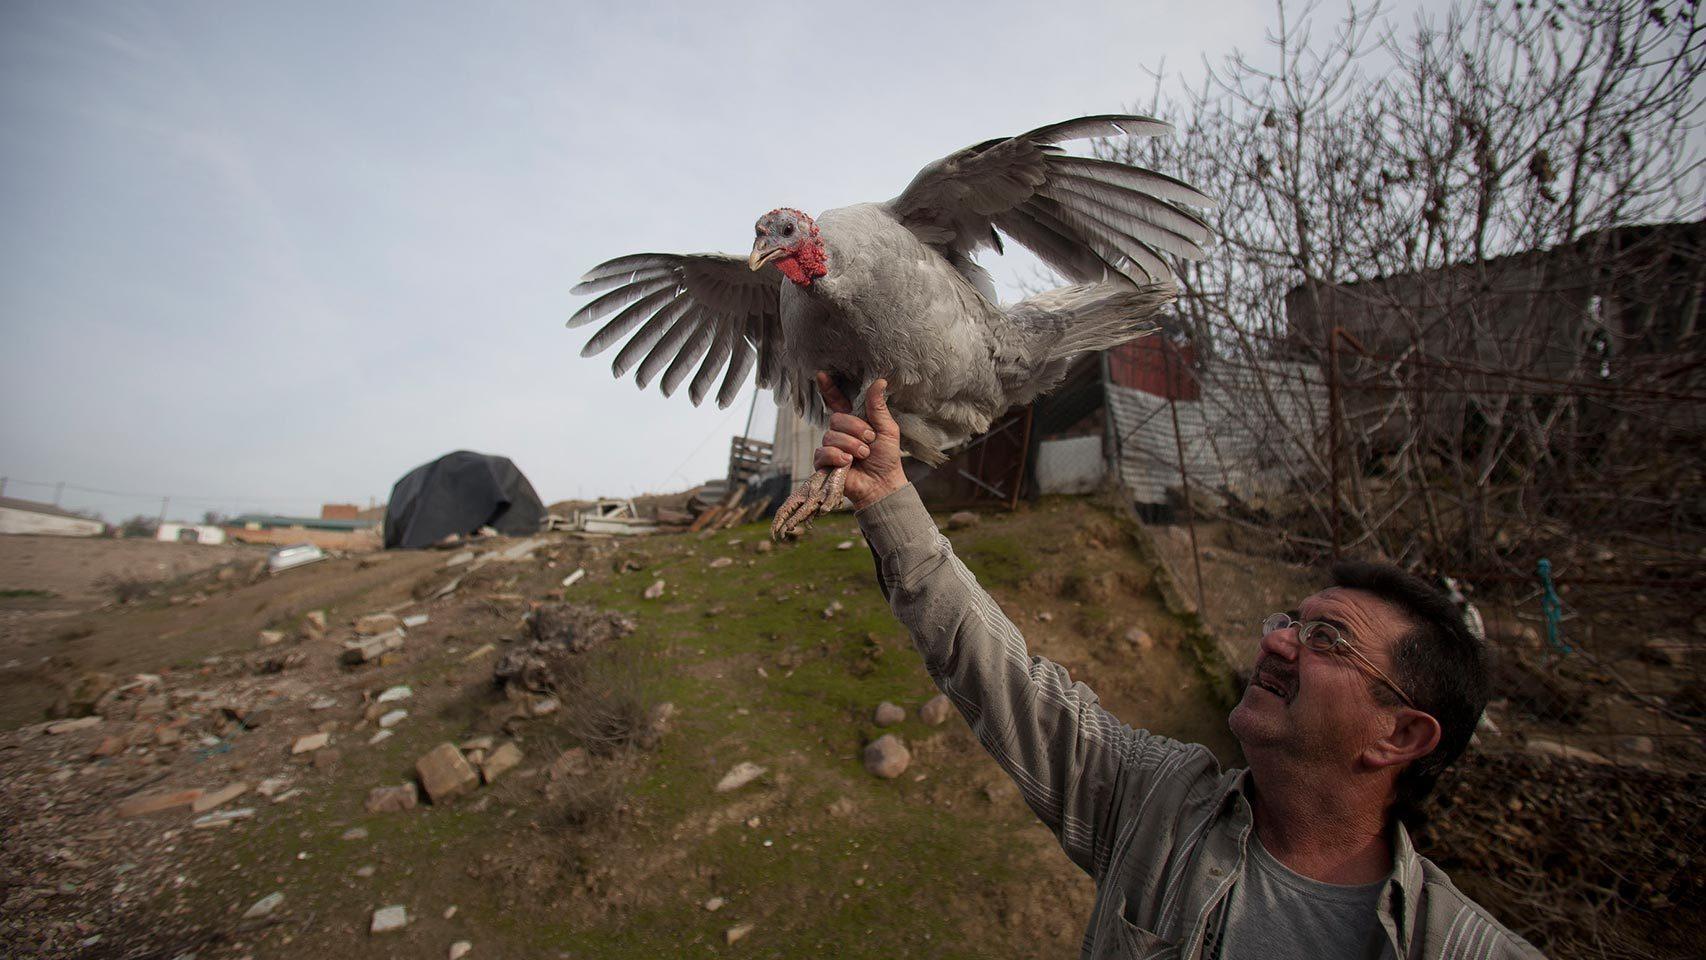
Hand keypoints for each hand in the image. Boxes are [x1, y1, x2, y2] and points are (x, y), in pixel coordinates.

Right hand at [813, 372, 906, 509]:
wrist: (882, 484)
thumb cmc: (886, 457)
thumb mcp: (887, 429)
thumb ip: (878, 407)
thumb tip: (880, 381)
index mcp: (854, 420)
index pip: (837, 401)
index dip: (829, 388)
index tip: (822, 374)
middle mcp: (840, 431)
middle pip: (837, 418)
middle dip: (856, 429)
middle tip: (870, 441)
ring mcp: (831, 447)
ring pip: (831, 435)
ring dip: (851, 445)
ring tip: (863, 455)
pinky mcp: (824, 463)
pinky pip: (823, 452)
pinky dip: (838, 456)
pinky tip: (848, 462)